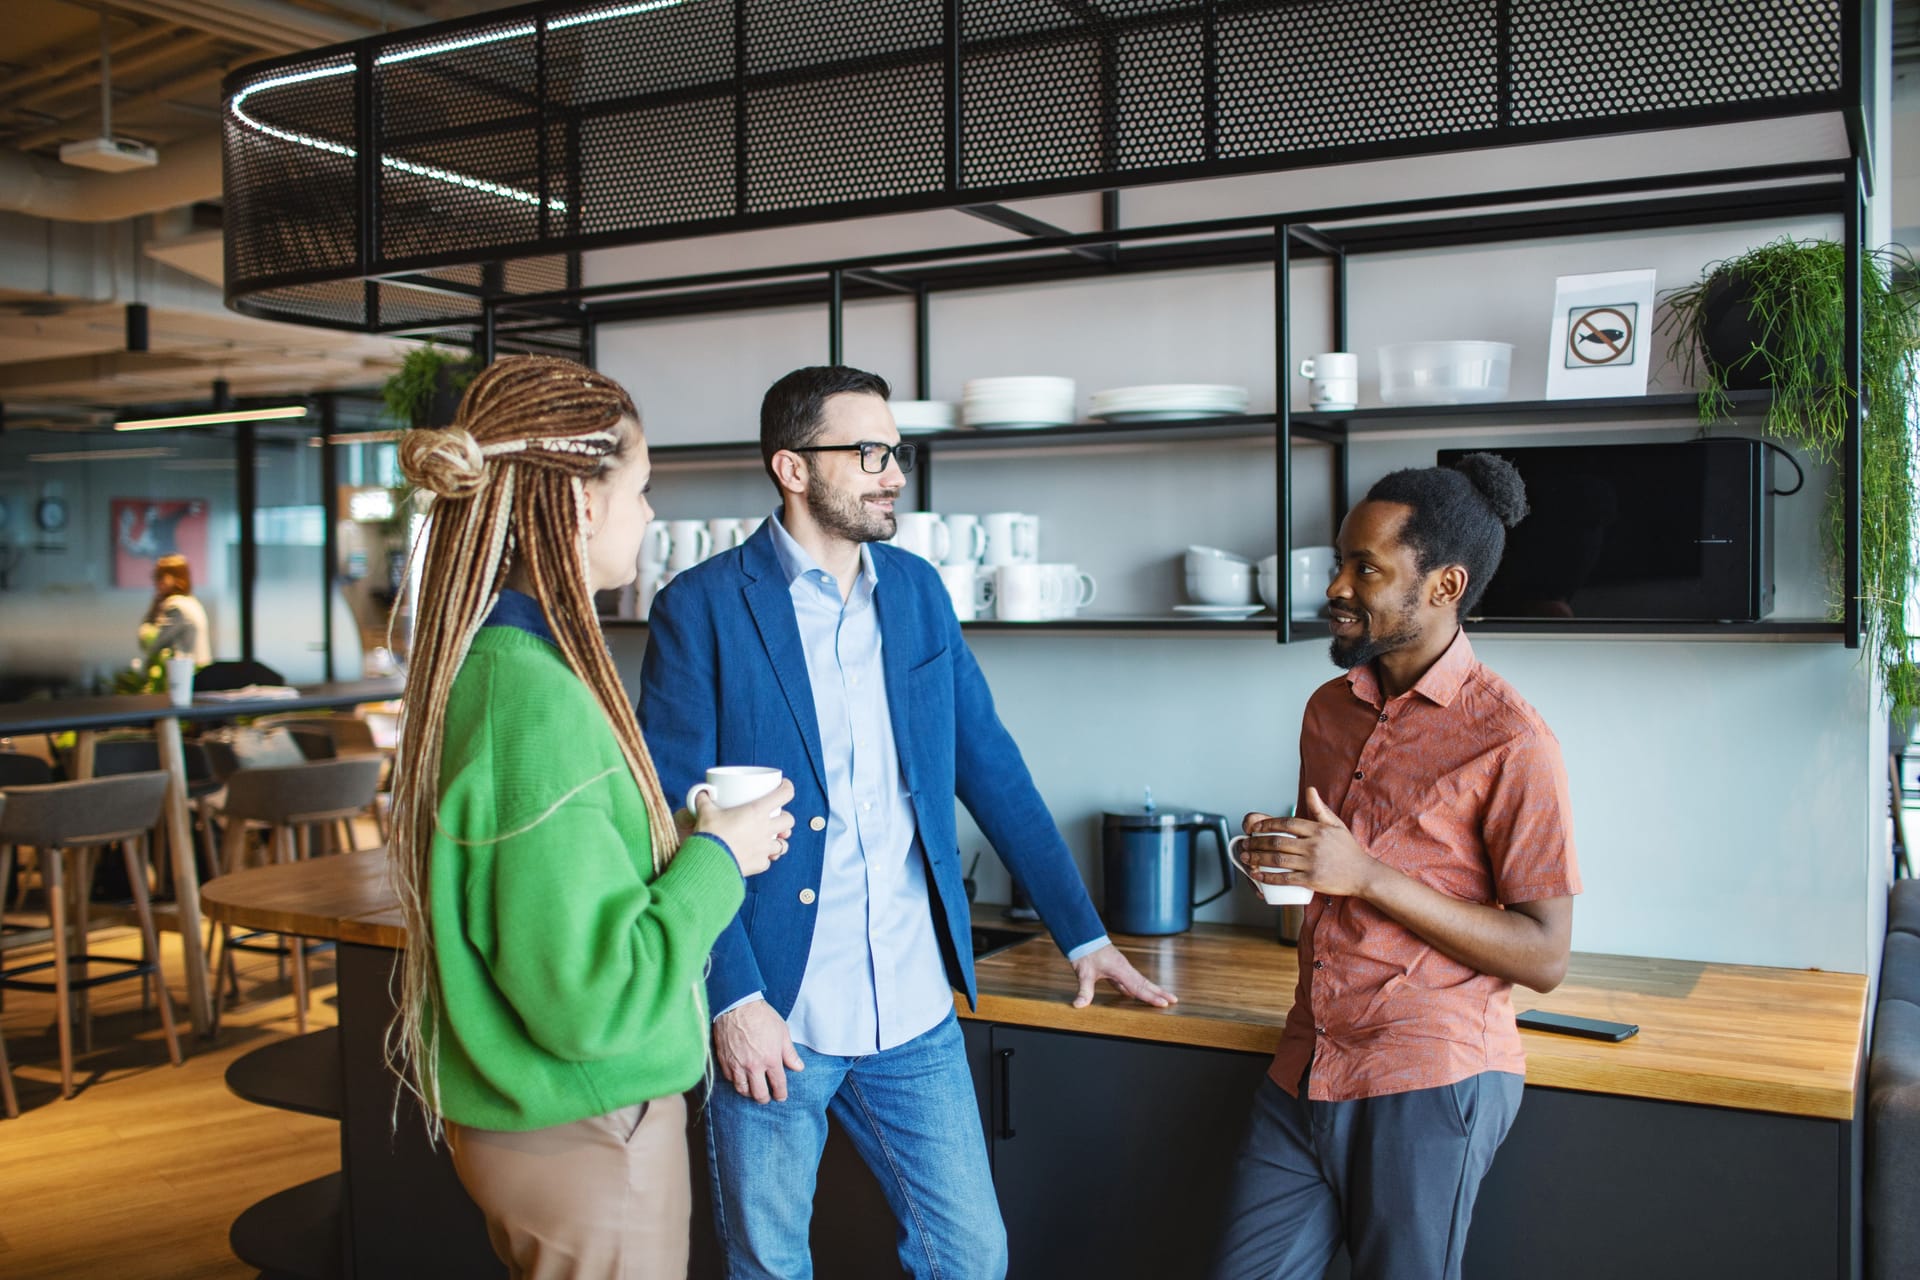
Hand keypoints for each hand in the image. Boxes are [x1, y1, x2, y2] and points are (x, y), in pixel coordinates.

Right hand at [694, 780, 795, 876]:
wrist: (708, 862)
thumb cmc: (710, 834)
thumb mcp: (705, 812)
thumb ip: (704, 800)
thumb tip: (702, 793)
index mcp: (757, 811)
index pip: (784, 794)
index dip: (787, 788)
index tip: (784, 786)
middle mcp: (766, 828)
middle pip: (789, 820)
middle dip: (785, 818)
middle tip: (775, 817)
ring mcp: (765, 848)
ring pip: (784, 844)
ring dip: (779, 841)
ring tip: (771, 839)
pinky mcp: (760, 864)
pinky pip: (767, 861)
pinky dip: (764, 858)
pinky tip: (756, 856)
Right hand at [713, 1000, 804, 1102]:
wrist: (737, 1005)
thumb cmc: (762, 1016)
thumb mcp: (782, 1032)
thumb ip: (790, 1053)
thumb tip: (798, 1067)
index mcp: (771, 1059)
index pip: (778, 1084)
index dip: (781, 1094)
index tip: (781, 1097)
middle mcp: (754, 1066)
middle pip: (759, 1094)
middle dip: (765, 1098)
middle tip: (766, 1097)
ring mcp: (737, 1064)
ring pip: (742, 1090)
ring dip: (749, 1093)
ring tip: (752, 1091)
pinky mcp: (724, 1060)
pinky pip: (730, 1079)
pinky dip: (736, 1082)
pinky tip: (740, 1079)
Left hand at [1070, 943, 1175, 1009]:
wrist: (1083, 937)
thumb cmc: (1085, 953)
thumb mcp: (1084, 973)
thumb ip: (1084, 990)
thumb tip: (1079, 1005)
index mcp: (1120, 970)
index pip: (1139, 987)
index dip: (1151, 997)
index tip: (1164, 1004)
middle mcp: (1125, 968)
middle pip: (1146, 983)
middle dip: (1160, 992)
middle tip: (1174, 1000)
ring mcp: (1122, 968)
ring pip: (1141, 981)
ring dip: (1152, 990)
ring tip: (1163, 998)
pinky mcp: (1117, 968)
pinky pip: (1131, 980)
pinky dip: (1138, 987)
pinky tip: (1135, 994)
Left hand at [1237, 787, 1378, 899]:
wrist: (1363, 874)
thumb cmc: (1348, 850)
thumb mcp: (1336, 825)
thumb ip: (1320, 808)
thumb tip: (1310, 789)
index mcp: (1317, 830)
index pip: (1286, 823)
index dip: (1267, 824)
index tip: (1254, 828)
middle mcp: (1313, 845)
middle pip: (1277, 841)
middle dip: (1257, 843)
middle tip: (1245, 844)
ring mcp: (1312, 863)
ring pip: (1278, 859)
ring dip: (1258, 858)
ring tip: (1246, 858)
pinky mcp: (1311, 880)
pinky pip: (1285, 878)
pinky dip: (1268, 876)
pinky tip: (1257, 875)